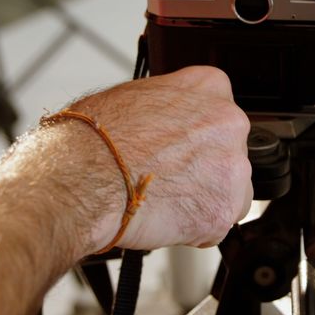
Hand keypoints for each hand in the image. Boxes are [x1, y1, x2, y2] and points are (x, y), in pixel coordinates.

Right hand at [60, 66, 252, 250]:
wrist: (83, 177)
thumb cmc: (96, 137)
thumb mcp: (135, 95)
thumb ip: (169, 106)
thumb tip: (167, 119)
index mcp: (210, 87)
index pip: (219, 112)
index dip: (195, 137)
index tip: (180, 147)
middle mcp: (230, 123)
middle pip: (227, 152)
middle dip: (202, 168)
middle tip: (167, 176)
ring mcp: (232, 168)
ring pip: (228, 189)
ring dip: (202, 198)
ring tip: (162, 198)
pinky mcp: (223, 210)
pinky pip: (218, 223)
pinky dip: (196, 228)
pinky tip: (166, 216)